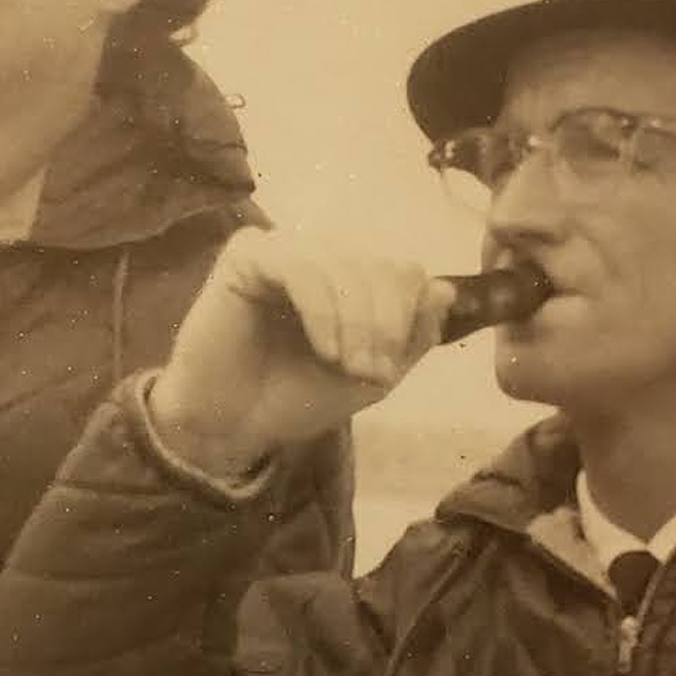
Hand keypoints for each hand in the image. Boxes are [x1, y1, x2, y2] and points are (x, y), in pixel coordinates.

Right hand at [148, 229, 455, 477]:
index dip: (407, 316)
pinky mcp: (246, 255)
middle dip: (384, 323)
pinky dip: (322, 312)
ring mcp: (282, 249)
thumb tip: (444, 289)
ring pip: (344, 265)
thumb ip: (411, 336)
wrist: (232, 426)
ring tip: (344, 366)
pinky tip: (323, 349)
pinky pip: (301, 267)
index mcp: (349, 276)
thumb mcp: (371, 375)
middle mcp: (318, 253)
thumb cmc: (295, 397)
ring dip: (356, 323)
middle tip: (369, 373)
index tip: (388, 371)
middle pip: (380, 264)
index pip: (402, 270)